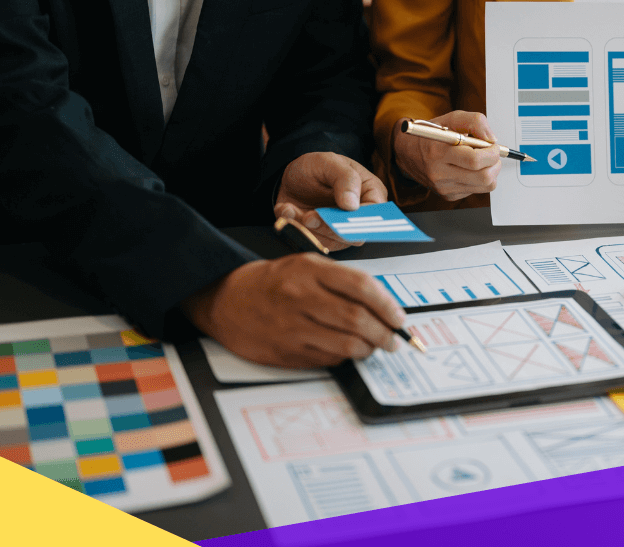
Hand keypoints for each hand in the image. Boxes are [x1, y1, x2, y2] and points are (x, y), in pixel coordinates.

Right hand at [183, 254, 406, 367]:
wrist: (225, 299)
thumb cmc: (273, 282)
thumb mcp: (306, 265)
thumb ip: (342, 281)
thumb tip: (382, 305)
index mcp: (309, 269)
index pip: (361, 286)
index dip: (387, 305)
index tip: (398, 317)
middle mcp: (300, 297)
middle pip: (357, 319)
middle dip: (384, 333)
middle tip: (393, 339)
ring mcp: (291, 326)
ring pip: (346, 343)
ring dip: (368, 348)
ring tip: (374, 346)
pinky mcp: (285, 351)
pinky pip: (328, 358)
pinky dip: (345, 357)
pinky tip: (348, 351)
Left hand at [275, 152, 386, 250]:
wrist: (293, 177)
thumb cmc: (317, 167)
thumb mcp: (329, 162)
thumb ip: (345, 178)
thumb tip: (352, 205)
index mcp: (370, 194)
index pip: (375, 215)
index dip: (359, 220)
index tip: (338, 215)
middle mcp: (359, 216)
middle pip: (354, 235)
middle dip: (328, 227)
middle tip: (309, 217)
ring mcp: (340, 229)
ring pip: (331, 241)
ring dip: (307, 228)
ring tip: (290, 209)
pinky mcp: (322, 237)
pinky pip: (311, 242)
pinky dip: (295, 228)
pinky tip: (287, 210)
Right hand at [393, 111, 501, 201]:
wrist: (407, 153)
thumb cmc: (430, 135)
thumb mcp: (450, 118)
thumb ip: (473, 121)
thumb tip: (491, 138)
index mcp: (438, 151)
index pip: (474, 160)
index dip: (491, 152)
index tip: (492, 145)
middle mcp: (439, 173)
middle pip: (483, 177)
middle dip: (495, 163)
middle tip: (492, 153)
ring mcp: (444, 187)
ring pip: (485, 186)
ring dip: (491, 171)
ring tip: (482, 160)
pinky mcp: (448, 196)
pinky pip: (476, 190)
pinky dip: (480, 179)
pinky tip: (470, 168)